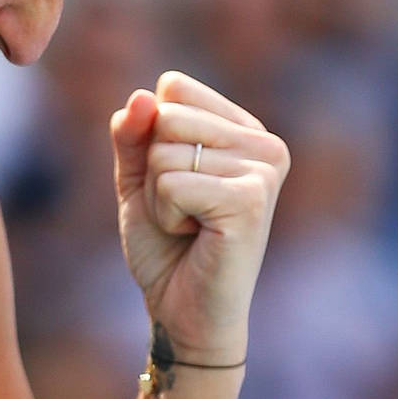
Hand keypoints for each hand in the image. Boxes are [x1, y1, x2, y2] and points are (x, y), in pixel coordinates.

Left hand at [110, 72, 289, 363]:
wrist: (182, 311)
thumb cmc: (165, 246)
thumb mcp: (138, 179)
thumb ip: (133, 134)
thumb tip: (142, 97)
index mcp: (243, 128)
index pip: (173, 87)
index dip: (150, 138)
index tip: (175, 182)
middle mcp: (264, 142)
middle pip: (166, 116)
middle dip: (153, 170)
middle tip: (181, 211)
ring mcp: (264, 168)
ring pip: (164, 152)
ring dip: (159, 197)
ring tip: (190, 225)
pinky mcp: (252, 198)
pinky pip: (171, 184)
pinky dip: (166, 216)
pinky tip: (196, 236)